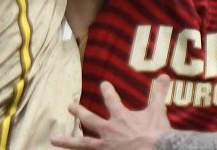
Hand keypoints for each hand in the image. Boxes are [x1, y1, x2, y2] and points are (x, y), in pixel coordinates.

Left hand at [51, 77, 172, 148]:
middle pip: (90, 120)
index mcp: (120, 117)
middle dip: (79, 112)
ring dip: (67, 140)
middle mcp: (108, 131)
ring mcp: (105, 146)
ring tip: (53, 139)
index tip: (103, 84)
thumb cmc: (155, 133)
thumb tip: (164, 75)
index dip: (107, 91)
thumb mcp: (158, 111)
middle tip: (69, 106)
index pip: (111, 100)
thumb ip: (158, 93)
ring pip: (81, 143)